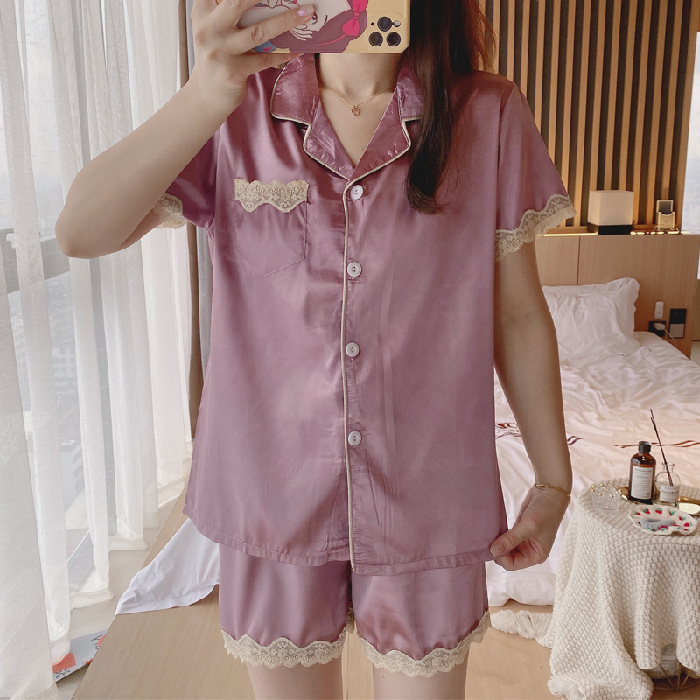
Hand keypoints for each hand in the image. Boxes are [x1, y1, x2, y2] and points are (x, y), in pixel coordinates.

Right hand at [187, 0, 314, 117]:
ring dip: (287, 20)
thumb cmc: (217, 57)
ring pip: (258, 31)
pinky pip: (265, 59)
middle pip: (237, 2)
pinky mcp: (232, 72)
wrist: (205, 96)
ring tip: (307, 13)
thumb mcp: (215, 30)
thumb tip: (271, 3)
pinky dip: (284, 54)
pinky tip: (298, 49)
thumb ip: (230, 14)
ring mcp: (220, 51)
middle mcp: (209, 29)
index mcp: (203, 12)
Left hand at [489, 486, 569, 570]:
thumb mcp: (528, 526)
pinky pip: (505, 538)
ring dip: (497, 543)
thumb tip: (493, 552)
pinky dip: (499, 536)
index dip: (501, 557)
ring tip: (489, 535)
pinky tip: (493, 531)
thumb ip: (511, 540)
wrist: (549, 493)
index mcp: (536, 556)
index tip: (491, 546)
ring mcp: (523, 542)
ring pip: (505, 548)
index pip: (512, 564)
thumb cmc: (545, 511)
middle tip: (488, 540)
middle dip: (498, 550)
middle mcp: (530, 551)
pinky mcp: (518, 532)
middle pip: (507, 557)